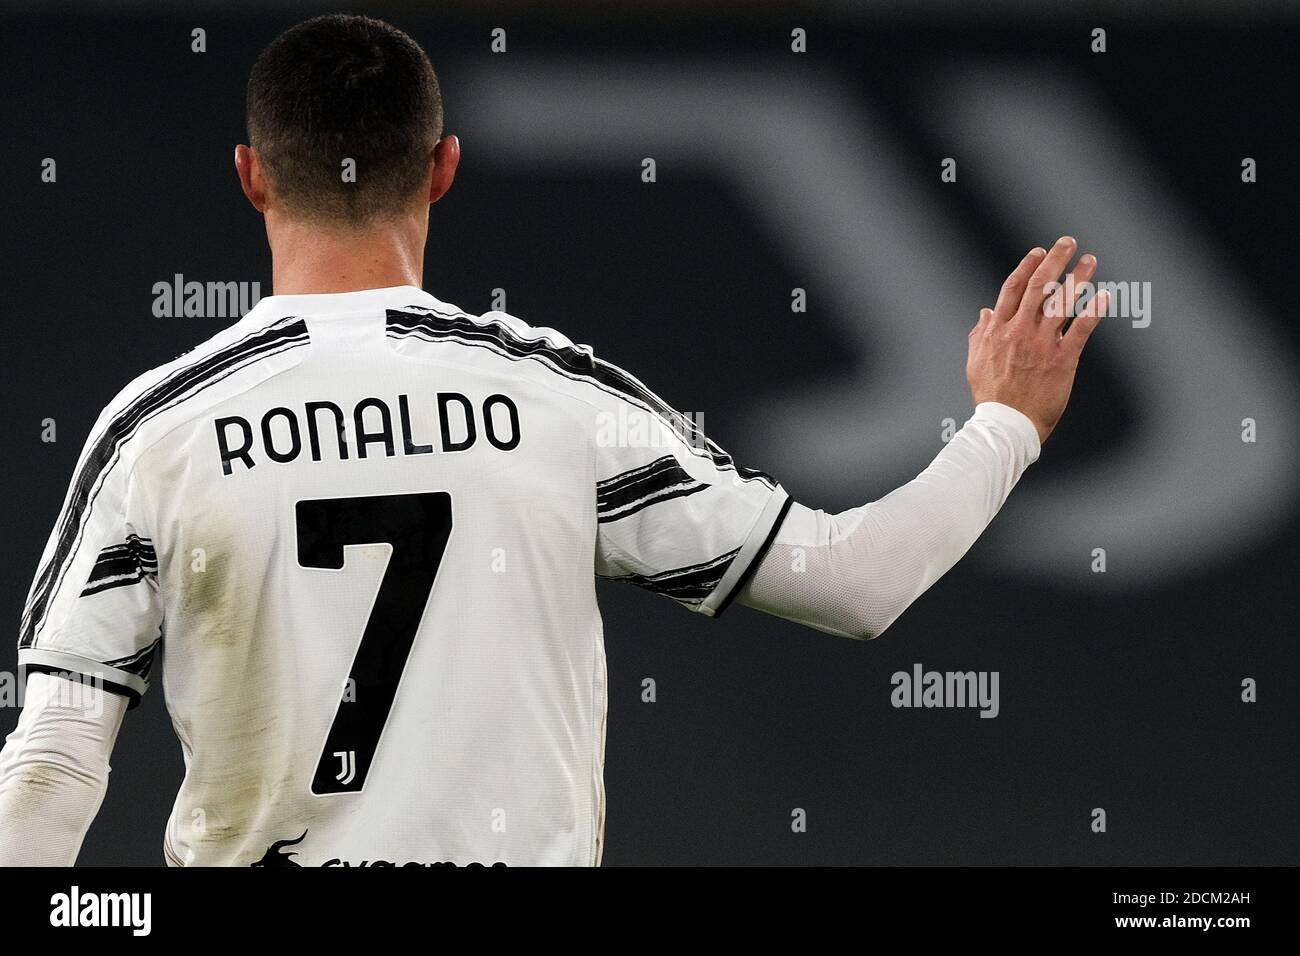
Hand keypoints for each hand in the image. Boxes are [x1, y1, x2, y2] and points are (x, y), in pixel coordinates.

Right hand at [966, 236, 1107, 444]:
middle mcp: (1020, 331)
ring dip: (1078, 278)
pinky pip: (1081, 330)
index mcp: (998, 330)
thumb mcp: (975, 362)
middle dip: (1055, 261)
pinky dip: (1093, 311)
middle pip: (1039, 286)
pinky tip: (1104, 296)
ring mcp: (1042, 345)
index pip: (1014, 288)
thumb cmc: (991, 397)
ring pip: (1062, 302)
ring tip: (1090, 260)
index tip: (1040, 252)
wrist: (1007, 425)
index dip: (1027, 266)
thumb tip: (986, 312)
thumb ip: (980, 334)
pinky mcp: (1062, 360)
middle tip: (1068, 242)